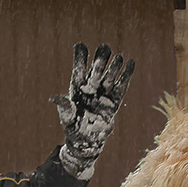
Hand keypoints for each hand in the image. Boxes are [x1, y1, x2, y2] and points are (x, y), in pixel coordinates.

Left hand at [53, 43, 134, 179]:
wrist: (87, 140)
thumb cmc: (74, 128)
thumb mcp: (67, 118)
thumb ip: (65, 107)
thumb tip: (56, 98)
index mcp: (77, 88)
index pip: (78, 70)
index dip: (80, 58)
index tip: (80, 46)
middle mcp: (91, 87)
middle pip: (96, 70)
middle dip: (100, 60)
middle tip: (104, 48)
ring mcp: (103, 92)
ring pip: (109, 75)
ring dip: (114, 66)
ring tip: (118, 57)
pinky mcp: (115, 99)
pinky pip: (121, 85)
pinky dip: (126, 75)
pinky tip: (130, 63)